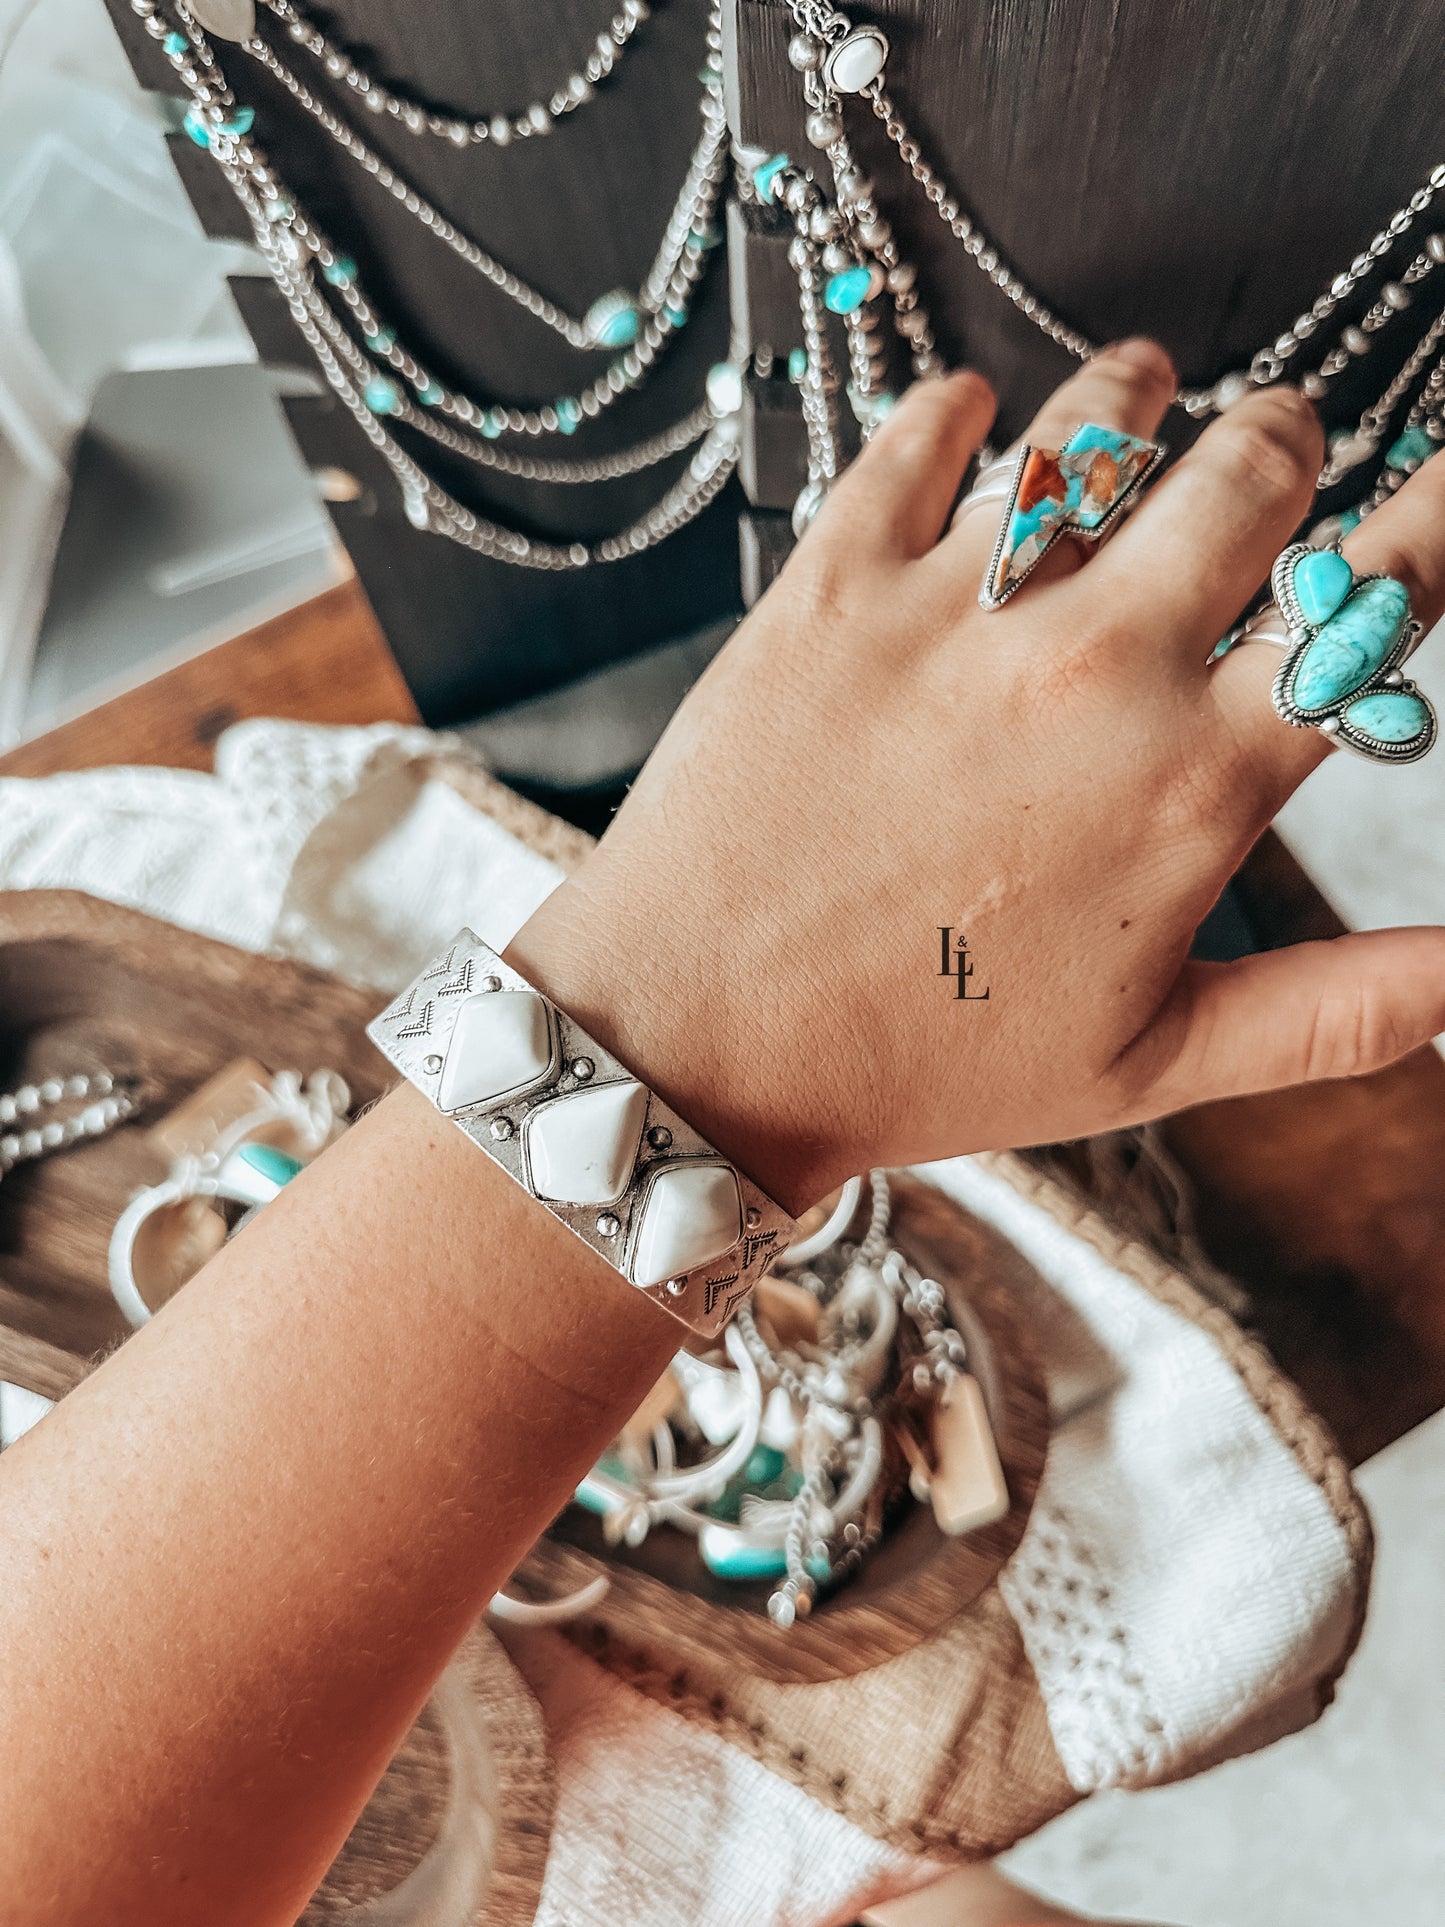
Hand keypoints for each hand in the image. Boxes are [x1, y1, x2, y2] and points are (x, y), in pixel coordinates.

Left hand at [511, 339, 1444, 1210]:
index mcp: (1192, 778)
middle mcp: (1093, 666)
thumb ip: (1335, 1014)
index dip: (1437, 526)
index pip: (1379, 604)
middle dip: (1287, 441)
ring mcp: (958, 610)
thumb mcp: (1152, 1062)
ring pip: (1098, 421)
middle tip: (1275, 448)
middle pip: (1256, 467)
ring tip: (1141, 395)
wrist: (695, 1046)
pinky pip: (924, 429)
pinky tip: (975, 422)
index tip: (1443, 494)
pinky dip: (965, 410)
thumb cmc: (924, 1062)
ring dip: (1139, 395)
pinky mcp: (832, 581)